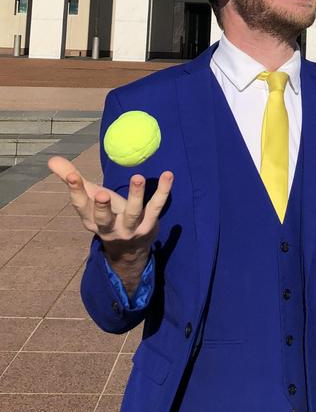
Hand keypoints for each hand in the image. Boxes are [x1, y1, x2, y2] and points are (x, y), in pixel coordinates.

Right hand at [47, 155, 173, 258]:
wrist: (129, 251)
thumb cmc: (107, 216)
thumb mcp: (90, 198)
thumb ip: (73, 178)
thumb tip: (51, 160)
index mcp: (91, 220)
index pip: (81, 206)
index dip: (76, 191)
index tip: (72, 176)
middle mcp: (109, 228)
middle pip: (103, 219)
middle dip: (101, 207)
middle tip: (101, 194)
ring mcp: (130, 229)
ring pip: (133, 213)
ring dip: (136, 196)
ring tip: (138, 177)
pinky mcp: (149, 226)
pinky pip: (157, 208)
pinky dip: (163, 192)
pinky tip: (168, 175)